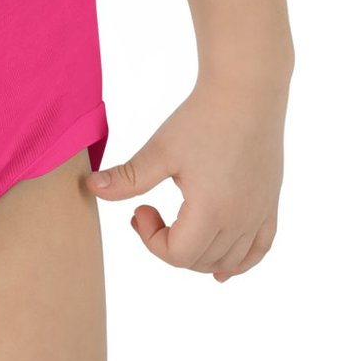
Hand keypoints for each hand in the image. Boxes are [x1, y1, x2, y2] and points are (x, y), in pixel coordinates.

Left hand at [84, 75, 287, 281]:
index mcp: (211, 211)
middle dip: (168, 244)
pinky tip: (223, 269)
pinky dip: (239, 263)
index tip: (139, 208)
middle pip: (199, 261)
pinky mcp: (269, 204)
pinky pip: (259, 250)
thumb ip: (128, 177)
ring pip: (228, 260)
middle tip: (148, 211)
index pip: (176, 255)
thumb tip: (91, 189)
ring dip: (198, 255)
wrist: (245, 91)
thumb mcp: (160, 149)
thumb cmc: (202, 118)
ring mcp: (258, 215)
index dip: (150, 239)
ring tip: (177, 230)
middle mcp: (239, 221)